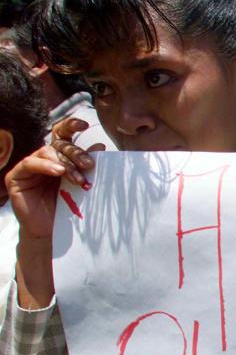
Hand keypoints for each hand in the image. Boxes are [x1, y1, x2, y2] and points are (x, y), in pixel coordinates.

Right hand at [6, 118, 103, 308]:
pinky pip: (30, 164)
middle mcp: (44, 157)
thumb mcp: (82, 184)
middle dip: (76, 153)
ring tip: (78, 178)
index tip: (84, 123)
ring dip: (65, 164)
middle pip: (59, 144)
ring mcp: (29, 165)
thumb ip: (88, 166)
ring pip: (47, 152)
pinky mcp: (17, 176)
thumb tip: (101, 146)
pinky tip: (58, 172)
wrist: (54, 230)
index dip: (71, 125)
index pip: (63, 134)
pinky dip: (46, 166)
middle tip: (90, 165)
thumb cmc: (70, 207)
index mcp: (60, 155)